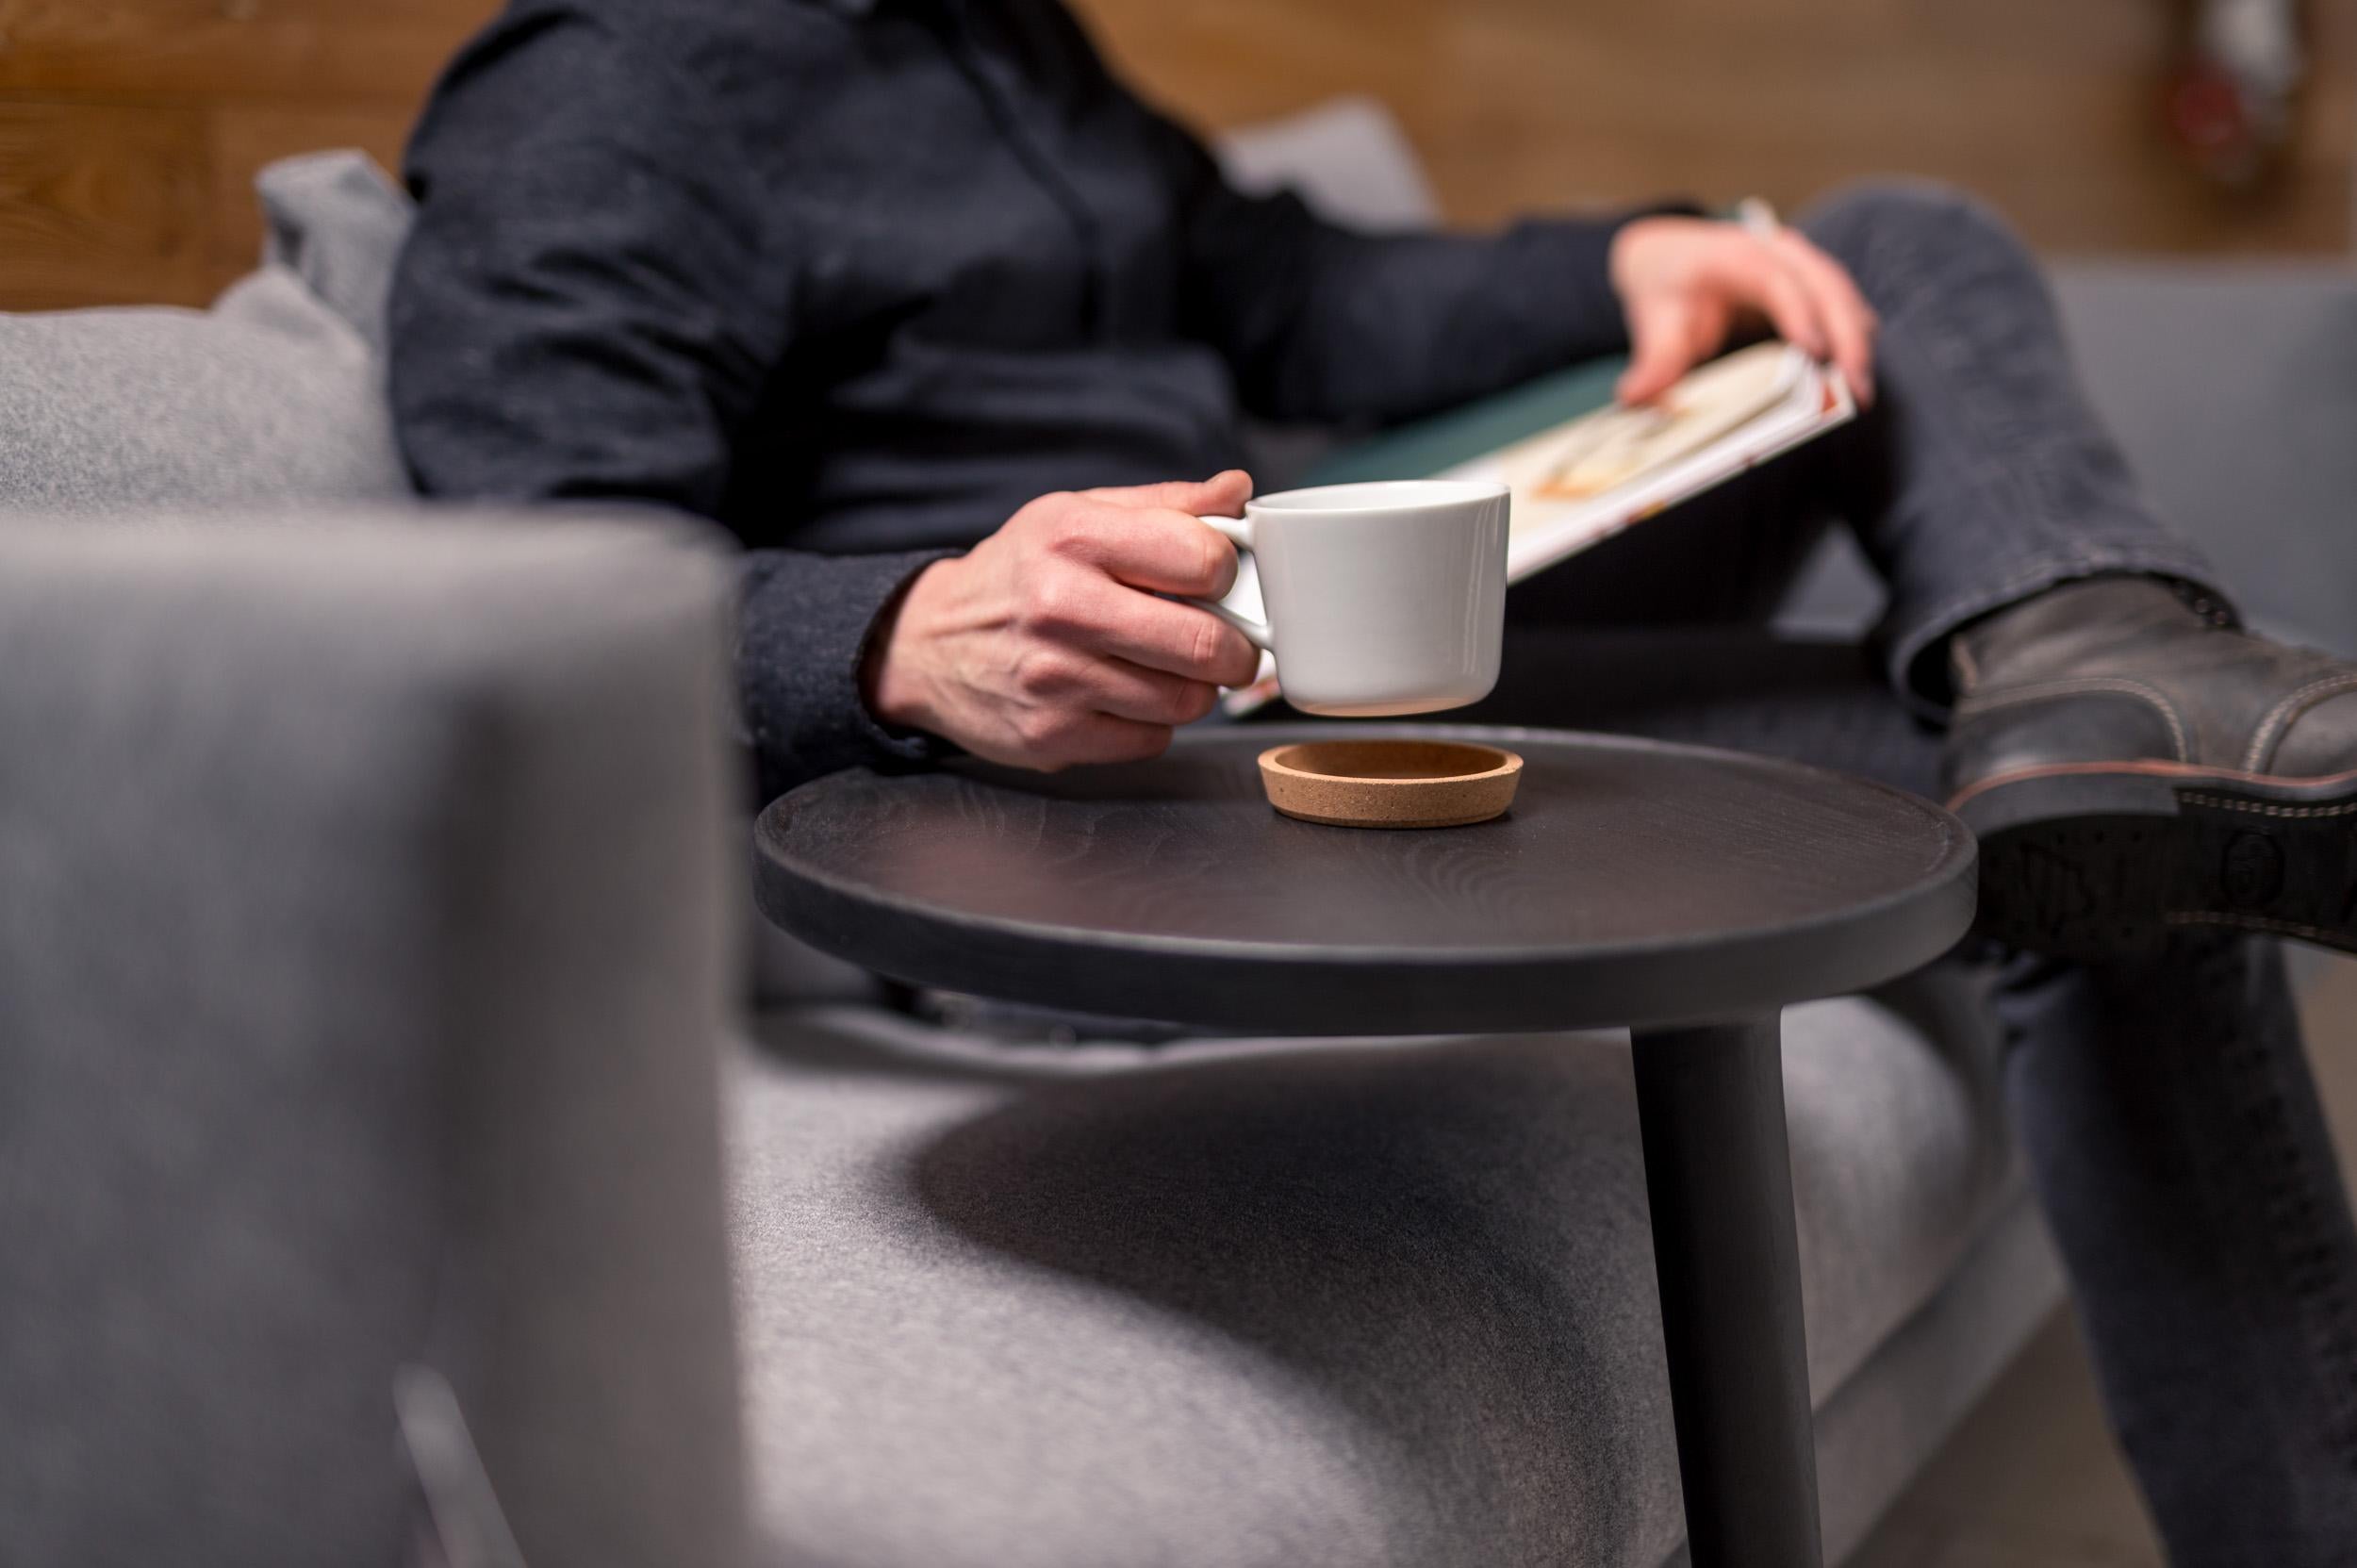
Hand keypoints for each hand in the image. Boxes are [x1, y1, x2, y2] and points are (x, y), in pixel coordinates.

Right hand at [863, 471, 1263, 769]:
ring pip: (1186, 701)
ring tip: (1168, 667)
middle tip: (1226, 642)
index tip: (1215, 581)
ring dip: (1194, 688)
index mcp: (1074, 536)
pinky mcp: (1053, 736)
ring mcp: (1056, 678)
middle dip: (1234, 648)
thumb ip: (1164, 505)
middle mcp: (1062, 606)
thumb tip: (1237, 490)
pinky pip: (1151, 740)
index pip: (1202, 559)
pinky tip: (1126, 696)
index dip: (1227, 572)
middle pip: (1205, 645)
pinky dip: (1154, 723)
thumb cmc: (1017, 574)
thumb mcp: (1076, 515)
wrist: (927, 644)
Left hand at [1608, 215, 1877, 407]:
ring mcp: (1801, 263)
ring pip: (1842, 294)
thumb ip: (1653, 360)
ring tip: (1861, 393)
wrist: (1673, 255)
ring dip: (1856, 341)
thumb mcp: (1653, 319)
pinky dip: (1852, 338)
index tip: (1814, 353)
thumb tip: (1635, 398)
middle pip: (1825, 285)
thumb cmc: (1667, 286)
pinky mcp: (1813, 283)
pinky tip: (1856, 378)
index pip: (1775, 281)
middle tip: (1855, 388)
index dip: (1797, 314)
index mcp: (1736, 254)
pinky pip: (1842, 306)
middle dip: (1845, 336)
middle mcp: (1777, 251)